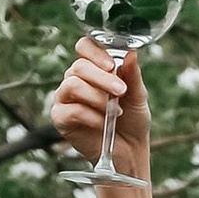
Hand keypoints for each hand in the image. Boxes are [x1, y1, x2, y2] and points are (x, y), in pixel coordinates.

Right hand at [49, 33, 150, 182]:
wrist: (130, 151)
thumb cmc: (132, 120)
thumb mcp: (138, 96)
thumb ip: (132, 75)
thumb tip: (131, 53)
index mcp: (93, 68)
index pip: (84, 47)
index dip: (96, 52)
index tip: (113, 65)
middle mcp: (75, 79)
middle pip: (79, 66)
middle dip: (102, 78)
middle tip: (121, 91)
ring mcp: (65, 98)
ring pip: (72, 84)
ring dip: (97, 97)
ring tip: (114, 111)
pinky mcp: (61, 118)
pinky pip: (71, 110)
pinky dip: (90, 116)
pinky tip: (102, 124)